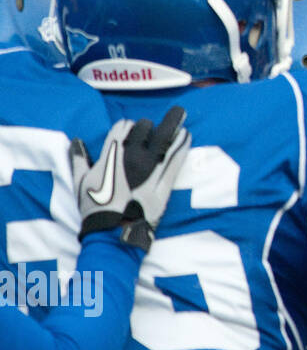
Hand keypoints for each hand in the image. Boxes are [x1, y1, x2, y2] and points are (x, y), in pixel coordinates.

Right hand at [71, 106, 190, 250]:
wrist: (111, 233)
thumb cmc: (94, 207)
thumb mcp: (79, 182)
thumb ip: (79, 160)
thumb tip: (77, 142)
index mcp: (111, 156)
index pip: (123, 127)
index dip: (128, 125)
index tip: (132, 128)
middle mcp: (132, 159)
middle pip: (145, 129)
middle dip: (148, 125)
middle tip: (154, 125)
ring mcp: (150, 171)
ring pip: (164, 141)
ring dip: (172, 127)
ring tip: (180, 117)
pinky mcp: (164, 185)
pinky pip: (176, 161)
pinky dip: (182, 146)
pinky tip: (187, 136)